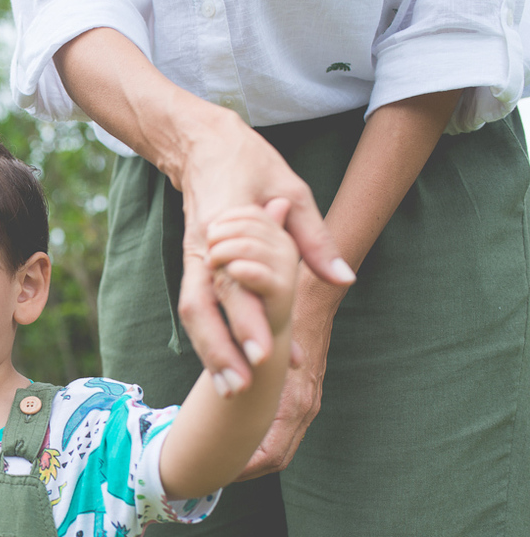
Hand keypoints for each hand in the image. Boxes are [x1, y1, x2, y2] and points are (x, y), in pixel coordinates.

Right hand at [174, 108, 353, 394]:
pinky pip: (196, 309)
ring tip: (232, 390)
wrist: (201, 146)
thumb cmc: (250, 163)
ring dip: (210, 353)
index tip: (265, 354)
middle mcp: (203, 250)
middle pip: (202, 310)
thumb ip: (314, 239)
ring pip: (194, 314)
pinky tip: (227, 365)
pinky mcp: (193, 267)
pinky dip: (209, 339)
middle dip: (220, 352)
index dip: (248, 322)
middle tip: (242, 389)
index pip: (235, 284)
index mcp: (225, 227)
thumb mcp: (293, 189)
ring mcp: (193, 260)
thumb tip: (343, 279)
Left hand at [236, 267, 339, 479]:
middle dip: (246, 469)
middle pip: (276, 458)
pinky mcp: (305, 396)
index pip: (271, 455)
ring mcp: (307, 403)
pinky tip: (241, 436)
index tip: (218, 472)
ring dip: (254, 457)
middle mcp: (303, 408)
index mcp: (293, 403)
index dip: (245, 469)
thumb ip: (246, 379)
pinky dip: (264, 440)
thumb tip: (216, 409)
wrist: (309, 300)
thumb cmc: (275, 319)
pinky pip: (285, 430)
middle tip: (215, 472)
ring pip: (281, 447)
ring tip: (224, 460)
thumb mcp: (258, 351)